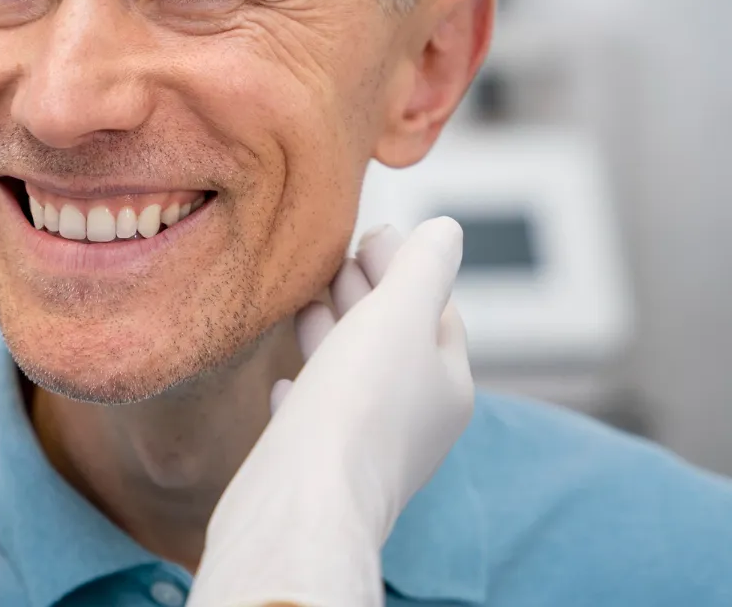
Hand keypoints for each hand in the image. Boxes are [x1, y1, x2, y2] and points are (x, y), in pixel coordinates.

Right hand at [187, 219, 472, 606]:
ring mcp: (364, 448)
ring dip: (332, 332)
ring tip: (305, 299)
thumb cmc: (358, 404)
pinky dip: (304, 390)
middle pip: (394, 341)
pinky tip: (284, 383)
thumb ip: (424, 267)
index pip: (437, 311)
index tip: (370, 231)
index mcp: (447, 386)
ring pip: (352, 377)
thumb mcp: (400, 314)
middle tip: (338, 254)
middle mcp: (414, 422)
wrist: (304, 501)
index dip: (406, 267)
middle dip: (368, 294)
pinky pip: (314, 420)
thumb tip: (447, 231)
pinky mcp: (317, 468)